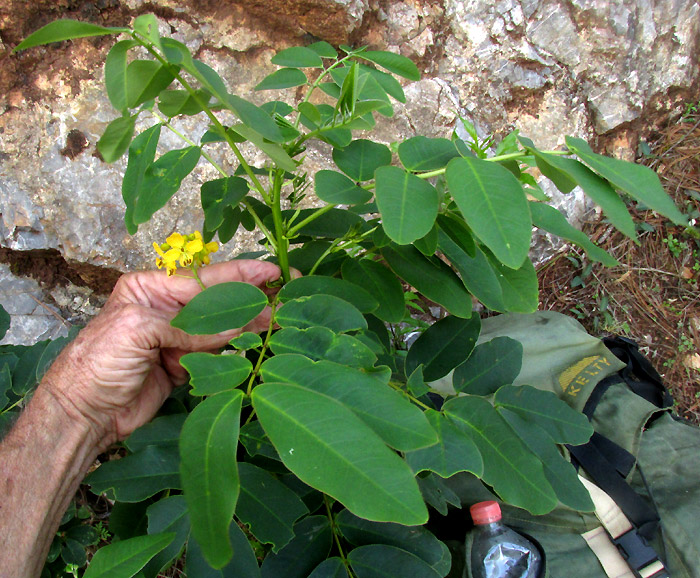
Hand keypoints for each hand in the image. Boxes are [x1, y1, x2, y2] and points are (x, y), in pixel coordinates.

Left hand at [40, 260, 280, 449]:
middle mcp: (166, 309)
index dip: (240, 275)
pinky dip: (235, 349)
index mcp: (150, 288)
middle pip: (217, 301)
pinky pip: (216, 353)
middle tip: (284, 293)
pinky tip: (256, 342)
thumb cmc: (99, 361)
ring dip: (248, 324)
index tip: (271, 271)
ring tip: (278, 318)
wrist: (84, 412)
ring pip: (221, 327)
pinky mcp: (183, 364)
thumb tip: (236, 328)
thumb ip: (189, 328)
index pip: (203, 279)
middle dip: (249, 298)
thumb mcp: (139, 330)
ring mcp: (176, 338)